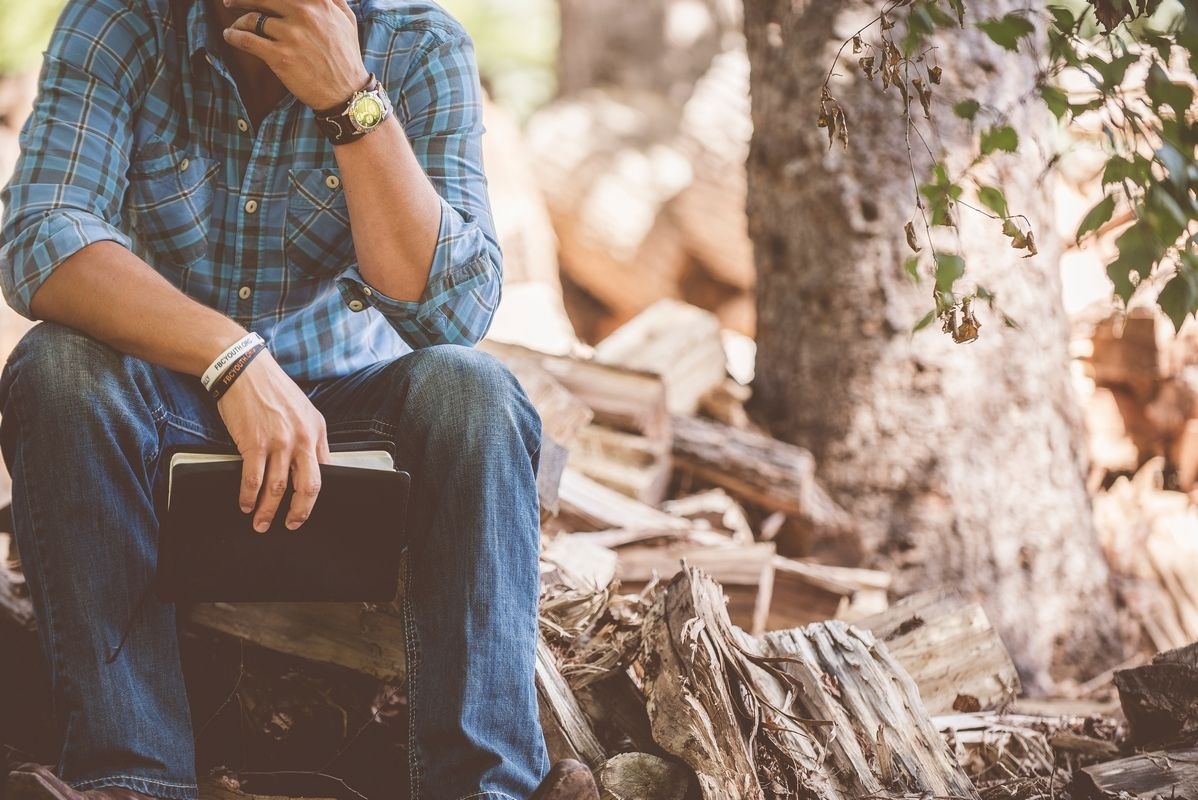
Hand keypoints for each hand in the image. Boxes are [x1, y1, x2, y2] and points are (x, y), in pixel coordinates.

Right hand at [216, 351, 331, 531]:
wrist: (243, 369)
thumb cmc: (272, 389)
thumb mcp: (303, 410)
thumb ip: (309, 437)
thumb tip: (311, 464)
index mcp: (317, 431)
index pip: (325, 471)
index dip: (316, 495)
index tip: (308, 508)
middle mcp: (302, 439)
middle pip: (308, 487)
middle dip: (299, 512)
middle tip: (291, 525)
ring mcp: (278, 442)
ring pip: (277, 489)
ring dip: (268, 510)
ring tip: (260, 522)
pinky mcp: (253, 443)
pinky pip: (253, 480)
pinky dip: (248, 497)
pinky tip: (245, 504)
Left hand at [222, 0, 369, 109]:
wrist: (346, 93)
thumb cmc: (346, 56)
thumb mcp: (346, 20)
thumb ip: (333, 0)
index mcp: (319, 3)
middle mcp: (305, 14)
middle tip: (231, 2)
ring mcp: (291, 35)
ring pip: (252, 19)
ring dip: (239, 22)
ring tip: (236, 26)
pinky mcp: (280, 56)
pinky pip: (247, 40)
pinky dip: (234, 36)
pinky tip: (230, 36)